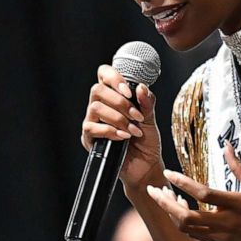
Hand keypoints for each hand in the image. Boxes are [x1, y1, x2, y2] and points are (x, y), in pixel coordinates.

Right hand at [81, 64, 162, 189]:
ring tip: (133, 130)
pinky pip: (92, 127)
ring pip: (95, 107)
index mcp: (113, 96)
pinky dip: (110, 131)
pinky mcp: (89, 138)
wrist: (145, 166)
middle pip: (97, 90)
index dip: (113, 77)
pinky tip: (124, 137)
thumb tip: (140, 87)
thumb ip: (146, 102)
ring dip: (118, 118)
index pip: (104, 74)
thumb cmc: (146, 142)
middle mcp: (100, 106)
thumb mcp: (151, 119)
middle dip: (120, 102)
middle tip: (137, 116)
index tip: (129, 91)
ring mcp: (92, 121)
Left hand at [147, 142, 240, 240]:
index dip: (181, 183)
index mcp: (238, 204)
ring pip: (187, 228)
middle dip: (164, 204)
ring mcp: (223, 237)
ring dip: (172, 213)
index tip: (167, 173)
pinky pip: (196, 235)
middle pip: (185, 217)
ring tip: (165, 197)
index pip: (202, 193)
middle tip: (152, 190)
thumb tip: (227, 146)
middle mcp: (227, 223)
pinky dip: (184, 223)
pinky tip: (182, 209)